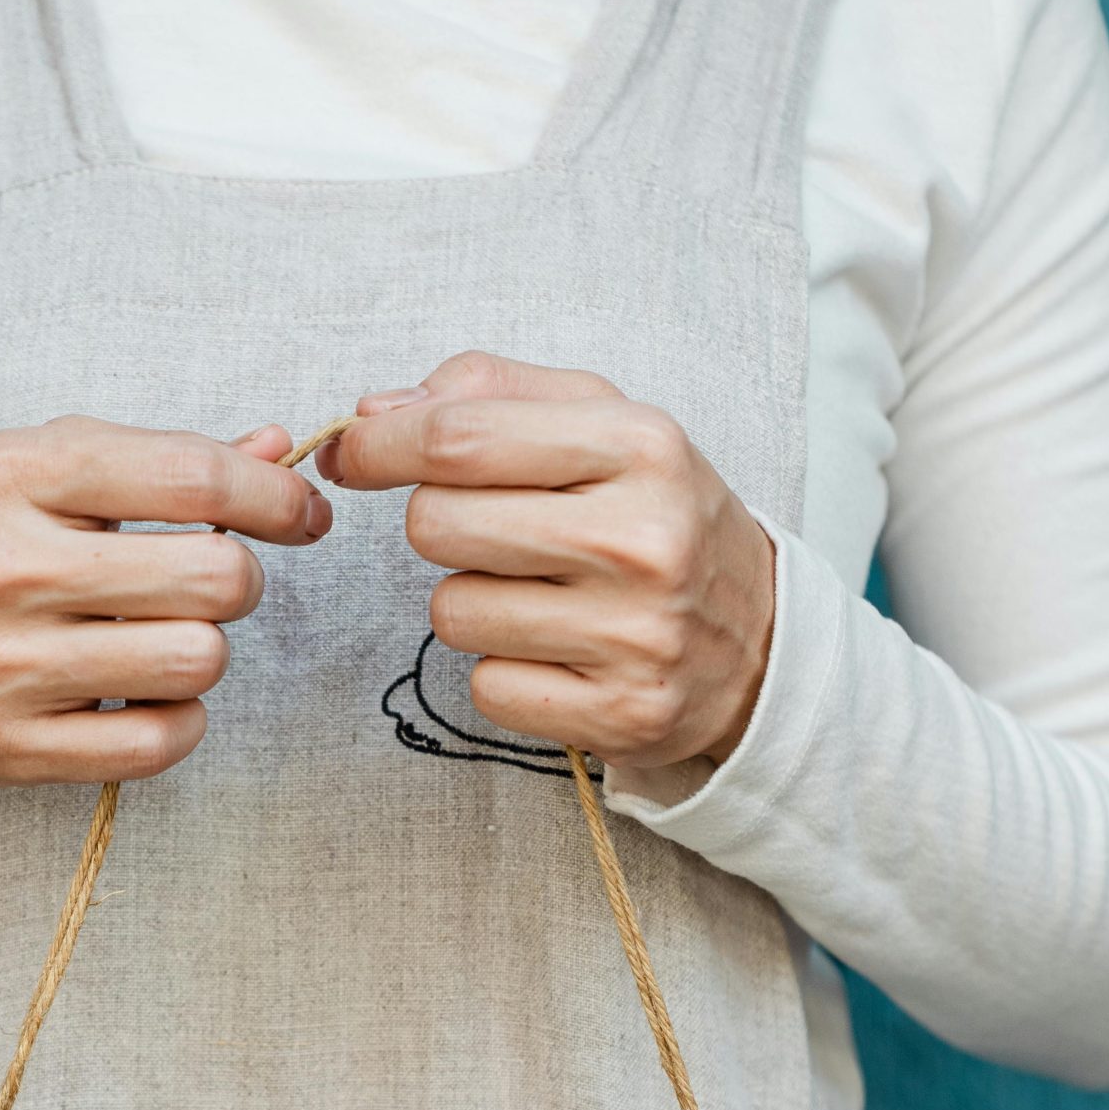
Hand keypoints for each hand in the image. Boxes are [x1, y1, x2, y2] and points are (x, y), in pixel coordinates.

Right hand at [0, 418, 331, 826]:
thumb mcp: (45, 478)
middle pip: (215, 576)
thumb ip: (163, 463)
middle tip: (208, 584)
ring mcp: (5, 664)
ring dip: (204, 653)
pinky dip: (179, 721)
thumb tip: (281, 453)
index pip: (194, 475)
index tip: (304, 514)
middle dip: (237, 581)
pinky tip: (148, 697)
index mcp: (16, 473)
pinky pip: (162, 741)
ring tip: (161, 640)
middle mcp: (5, 565)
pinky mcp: (13, 746)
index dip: (276, 497)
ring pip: (198, 661)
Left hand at [319, 353, 773, 776]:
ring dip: (470, 601)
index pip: (461, 439)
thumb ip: (492, 395)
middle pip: (438, 525)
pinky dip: (502, 670)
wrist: (759, 641)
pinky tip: (556, 652)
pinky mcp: (618, 714)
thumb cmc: (656, 517)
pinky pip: (486, 686)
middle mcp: (644, 541)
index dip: (380, 446)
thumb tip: (373, 412)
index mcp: (642, 446)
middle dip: (437, 524)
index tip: (349, 454)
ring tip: (537, 593)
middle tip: (489, 532)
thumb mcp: (604, 425)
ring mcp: (635, 636)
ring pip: (451, 612)